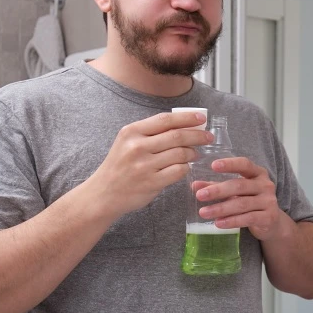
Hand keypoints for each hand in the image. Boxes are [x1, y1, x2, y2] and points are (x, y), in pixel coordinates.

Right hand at [87, 112, 212, 218]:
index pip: (165, 120)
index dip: (187, 118)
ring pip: (180, 154)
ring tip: (195, 154)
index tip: (202, 118)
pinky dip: (185, 168)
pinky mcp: (151, 182)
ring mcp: (144, 166)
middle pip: (177, 136)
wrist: (103, 193)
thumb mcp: (128, 142)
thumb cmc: (120, 165)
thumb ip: (152, 133)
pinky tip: (184, 167)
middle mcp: (137, 147)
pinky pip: (179, 171)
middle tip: (208, 137)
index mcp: (131, 132)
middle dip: (197, 135)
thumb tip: (185, 124)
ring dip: (193, 153)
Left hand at [193, 157, 285, 241]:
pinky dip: (232, 221)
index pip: (245, 164)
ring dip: (221, 208)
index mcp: (258, 173)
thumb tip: (195, 186)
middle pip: (240, 185)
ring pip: (242, 204)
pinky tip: (218, 223)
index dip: (230, 164)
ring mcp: (269, 201)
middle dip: (218, 190)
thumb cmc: (250, 201)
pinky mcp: (268, 217)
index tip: (213, 165)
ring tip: (203, 213)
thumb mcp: (235, 191)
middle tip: (200, 195)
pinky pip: (248, 218)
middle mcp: (265, 185)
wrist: (271, 222)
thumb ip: (216, 186)